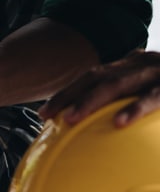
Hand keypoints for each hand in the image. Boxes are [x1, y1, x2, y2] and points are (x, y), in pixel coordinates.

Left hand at [39, 50, 159, 126]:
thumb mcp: (151, 88)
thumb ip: (129, 98)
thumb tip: (104, 127)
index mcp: (131, 65)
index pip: (91, 77)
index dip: (66, 93)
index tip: (43, 112)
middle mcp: (139, 64)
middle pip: (95, 77)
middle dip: (67, 95)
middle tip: (45, 114)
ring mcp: (155, 73)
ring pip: (116, 85)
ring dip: (89, 101)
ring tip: (70, 119)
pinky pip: (152, 98)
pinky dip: (134, 109)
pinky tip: (118, 123)